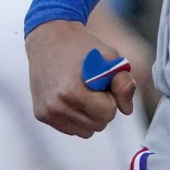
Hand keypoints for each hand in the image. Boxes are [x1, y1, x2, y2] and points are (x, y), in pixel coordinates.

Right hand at [25, 20, 136, 137]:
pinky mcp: (41, 115)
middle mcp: (57, 105)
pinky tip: (73, 98)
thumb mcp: (111, 58)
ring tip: (84, 92)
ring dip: (91, 115)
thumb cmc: (84, 47)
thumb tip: (127, 111)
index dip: (111, 97)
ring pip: (85, 131)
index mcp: (73, 91)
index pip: (108, 113)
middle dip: (102, 107)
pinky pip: (71, 129)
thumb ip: (125, 84)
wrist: (50, 37)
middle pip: (98, 125)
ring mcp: (47, 112)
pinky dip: (78, 118)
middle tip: (94, 86)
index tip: (103, 82)